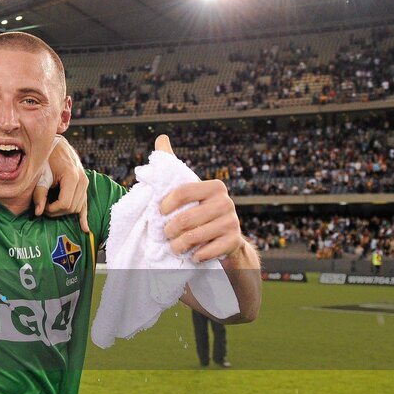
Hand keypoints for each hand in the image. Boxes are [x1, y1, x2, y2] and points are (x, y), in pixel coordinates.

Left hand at [34, 137, 89, 232]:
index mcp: (72, 177)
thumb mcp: (41, 175)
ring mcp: (85, 183)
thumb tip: (38, 213)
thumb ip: (39, 194)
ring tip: (51, 205)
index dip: (52, 209)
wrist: (57, 145)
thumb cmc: (47, 159)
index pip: (65, 204)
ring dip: (64, 211)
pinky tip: (85, 228)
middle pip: (71, 208)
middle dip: (57, 211)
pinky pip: (86, 204)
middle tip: (44, 206)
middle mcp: (82, 180)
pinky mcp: (85, 185)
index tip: (42, 206)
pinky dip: (84, 216)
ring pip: (77, 208)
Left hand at [157, 134, 243, 261]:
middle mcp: (226, 202)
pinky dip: (196, 255)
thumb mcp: (189, 189)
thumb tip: (161, 137)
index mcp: (214, 186)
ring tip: (175, 247)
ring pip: (194, 236)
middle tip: (165, 235)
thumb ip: (173, 164)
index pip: (183, 191)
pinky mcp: (234, 241)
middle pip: (186, 218)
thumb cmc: (199, 210)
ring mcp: (232, 222)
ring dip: (179, 245)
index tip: (159, 213)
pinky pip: (208, 251)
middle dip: (170, 230)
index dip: (166, 204)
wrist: (226, 239)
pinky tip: (193, 255)